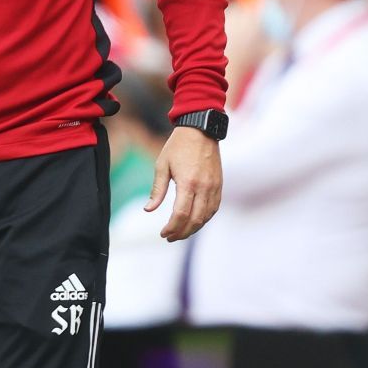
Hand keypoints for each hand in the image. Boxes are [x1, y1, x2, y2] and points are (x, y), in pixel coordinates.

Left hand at [146, 127, 222, 241]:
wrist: (201, 130)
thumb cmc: (178, 146)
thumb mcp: (162, 166)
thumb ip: (157, 190)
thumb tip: (148, 210)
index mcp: (188, 182)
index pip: (180, 214)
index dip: (172, 227)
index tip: (163, 233)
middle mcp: (204, 187)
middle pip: (195, 220)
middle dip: (182, 232)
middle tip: (170, 237)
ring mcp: (214, 187)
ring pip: (206, 217)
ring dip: (193, 228)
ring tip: (180, 233)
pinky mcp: (219, 185)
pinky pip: (214, 208)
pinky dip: (204, 219)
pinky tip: (194, 222)